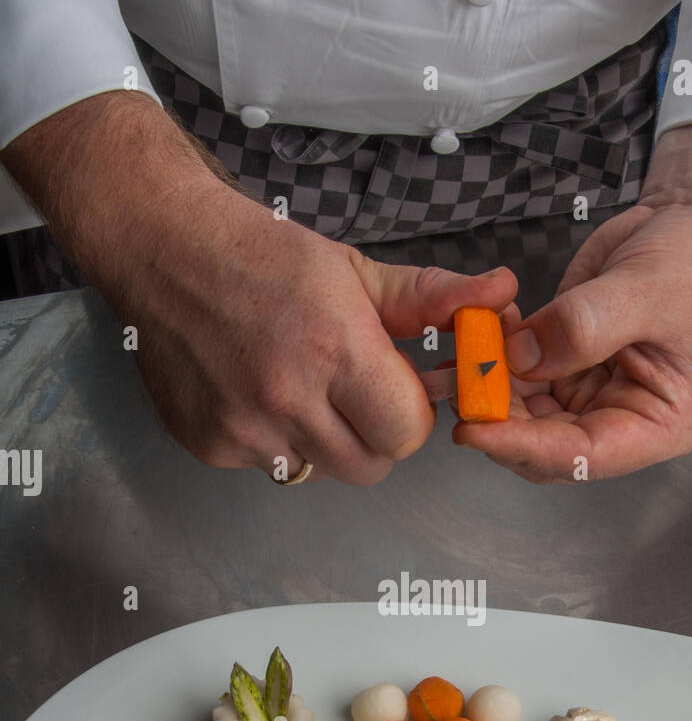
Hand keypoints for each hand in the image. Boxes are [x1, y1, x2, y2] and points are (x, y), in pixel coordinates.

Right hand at [1, 90, 517, 483]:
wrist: (161, 247)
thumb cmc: (264, 254)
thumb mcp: (354, 270)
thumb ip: (431, 298)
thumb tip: (500, 293)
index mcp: (336, 347)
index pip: (407, 434)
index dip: (408, 415)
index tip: (392, 389)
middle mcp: (287, 396)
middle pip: (370, 467)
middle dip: (375, 437)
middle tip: (353, 395)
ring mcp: (243, 428)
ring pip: (320, 472)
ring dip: (325, 443)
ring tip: (302, 389)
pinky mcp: (209, 445)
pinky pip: (269, 467)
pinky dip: (274, 441)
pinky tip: (255, 393)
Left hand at [452, 123, 691, 482]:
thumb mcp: (649, 289)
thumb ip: (585, 327)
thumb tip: (520, 356)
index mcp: (659, 424)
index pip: (584, 456)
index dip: (525, 448)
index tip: (474, 430)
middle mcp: (623, 419)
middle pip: (546, 443)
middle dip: (499, 421)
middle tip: (455, 387)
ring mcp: (592, 393)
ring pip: (526, 414)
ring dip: (490, 389)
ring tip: (458, 356)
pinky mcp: (568, 362)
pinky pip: (522, 374)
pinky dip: (496, 357)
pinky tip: (480, 328)